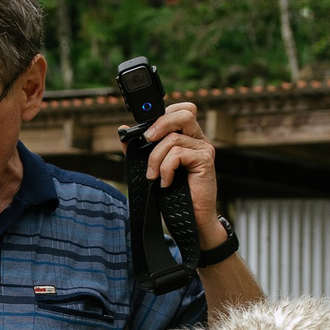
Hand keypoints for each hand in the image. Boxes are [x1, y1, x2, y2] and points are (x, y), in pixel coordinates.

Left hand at [140, 100, 227, 247]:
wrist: (190, 219)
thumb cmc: (175, 195)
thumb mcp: (153, 166)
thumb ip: (140, 148)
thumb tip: (123, 130)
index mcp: (189, 137)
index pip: (183, 109)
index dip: (165, 114)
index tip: (148, 132)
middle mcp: (199, 140)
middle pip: (183, 114)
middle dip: (159, 125)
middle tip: (146, 140)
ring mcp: (204, 149)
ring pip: (173, 138)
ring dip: (156, 158)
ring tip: (154, 175)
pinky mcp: (205, 161)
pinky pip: (178, 154)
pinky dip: (166, 168)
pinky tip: (165, 182)